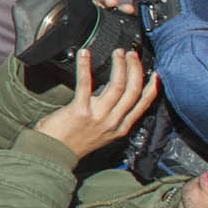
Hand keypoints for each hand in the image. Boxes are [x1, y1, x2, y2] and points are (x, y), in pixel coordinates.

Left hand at [34, 44, 160, 157]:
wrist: (53, 154)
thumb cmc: (73, 142)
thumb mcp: (101, 134)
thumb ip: (110, 117)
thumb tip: (112, 96)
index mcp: (120, 128)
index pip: (142, 104)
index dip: (151, 87)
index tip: (155, 74)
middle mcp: (113, 122)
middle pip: (132, 90)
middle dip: (135, 69)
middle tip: (131, 54)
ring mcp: (98, 116)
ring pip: (117, 85)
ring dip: (119, 65)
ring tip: (118, 53)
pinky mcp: (79, 111)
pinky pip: (85, 83)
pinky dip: (84, 66)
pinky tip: (84, 54)